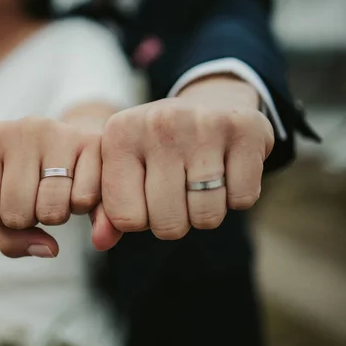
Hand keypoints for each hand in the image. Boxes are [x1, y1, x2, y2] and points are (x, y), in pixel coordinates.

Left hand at [0, 116, 102, 257]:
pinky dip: (83, 207)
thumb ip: (12, 242)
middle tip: (40, 196)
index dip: (2, 220)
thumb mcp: (6, 206)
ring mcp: (59, 132)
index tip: (15, 197)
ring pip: (50, 210)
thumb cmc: (33, 180)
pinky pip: (83, 201)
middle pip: (16, 214)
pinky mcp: (93, 142)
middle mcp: (23, 129)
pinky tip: (80, 185)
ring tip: (59, 191)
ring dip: (58, 216)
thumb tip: (51, 249)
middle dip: (31, 219)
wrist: (78, 143)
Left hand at [92, 75, 273, 249]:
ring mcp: (203, 124)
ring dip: (207, 211)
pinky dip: (236, 197)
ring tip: (202, 181)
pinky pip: (242, 200)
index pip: (126, 218)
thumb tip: (101, 242)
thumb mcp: (127, 168)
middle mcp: (158, 124)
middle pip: (167, 223)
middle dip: (176, 221)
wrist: (213, 103)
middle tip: (179, 192)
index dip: (142, 219)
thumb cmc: (161, 147)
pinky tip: (228, 170)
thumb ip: (110, 209)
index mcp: (120, 134)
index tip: (149, 196)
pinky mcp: (244, 129)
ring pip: (206, 216)